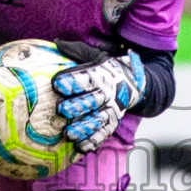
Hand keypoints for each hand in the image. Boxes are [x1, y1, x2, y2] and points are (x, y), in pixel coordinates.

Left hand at [52, 39, 146, 153]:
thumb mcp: (96, 56)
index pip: (87, 78)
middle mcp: (108, 94)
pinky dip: (93, 141)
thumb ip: (78, 51)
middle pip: (92, 101)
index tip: (57, 84)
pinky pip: (103, 134)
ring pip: (98, 120)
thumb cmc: (107, 68)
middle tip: (61, 110)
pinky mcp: (112, 123)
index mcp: (102, 75)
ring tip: (69, 134)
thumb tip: (57, 43)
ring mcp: (112, 110)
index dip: (72, 81)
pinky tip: (81, 148)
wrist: (134, 83)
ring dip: (83, 128)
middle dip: (77, 106)